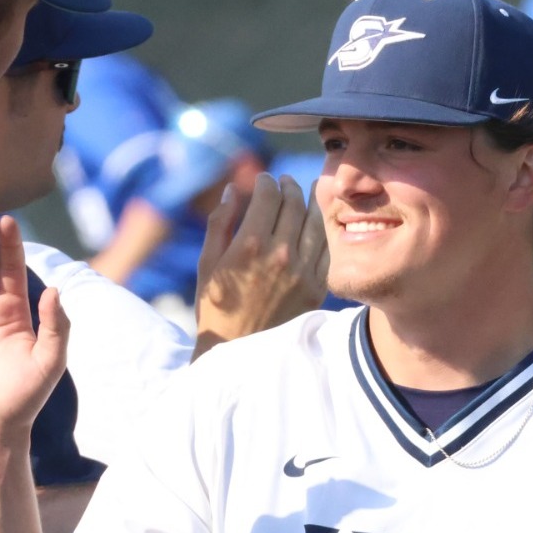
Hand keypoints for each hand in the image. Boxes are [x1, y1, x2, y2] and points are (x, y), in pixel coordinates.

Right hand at [194, 173, 328, 355]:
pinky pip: (325, 249)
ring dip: (310, 203)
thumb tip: (233, 190)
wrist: (238, 352)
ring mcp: (302, 271)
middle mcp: (280, 253)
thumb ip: (220, 223)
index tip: (264, 180)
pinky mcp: (316, 287)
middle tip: (286, 182)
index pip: (268, 196)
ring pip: (314, 223)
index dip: (266, 182)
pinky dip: (321, 231)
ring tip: (305, 193)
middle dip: (289, 186)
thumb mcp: (207, 263)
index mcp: (250, 244)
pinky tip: (315, 224)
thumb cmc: (215, 307)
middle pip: (294, 204)